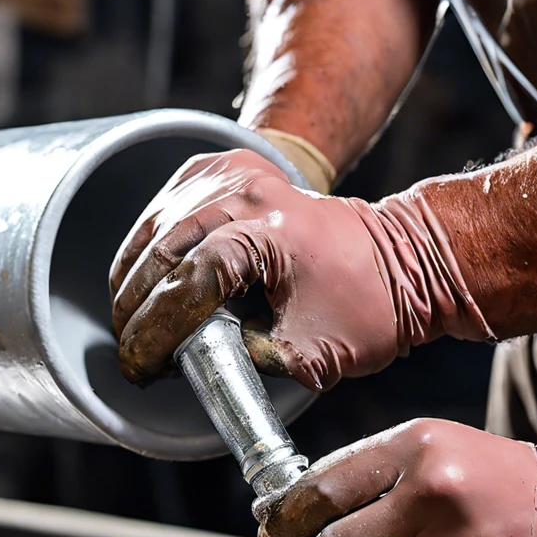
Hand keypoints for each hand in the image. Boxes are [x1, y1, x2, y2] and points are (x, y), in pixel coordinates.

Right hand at [109, 150, 490, 390]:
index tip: (141, 368)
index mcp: (272, 232)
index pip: (189, 283)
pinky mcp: (223, 168)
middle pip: (162, 252)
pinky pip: (164, 208)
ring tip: (132, 325)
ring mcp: (233, 173)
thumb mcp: (311, 354)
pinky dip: (147, 246)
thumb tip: (184, 363)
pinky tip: (144, 280)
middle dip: (136, 311)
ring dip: (133, 280)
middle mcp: (248, 192)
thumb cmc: (368, 306)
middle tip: (132, 355)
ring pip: (155, 228)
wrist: (404, 256)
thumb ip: (244, 360)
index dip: (155, 333)